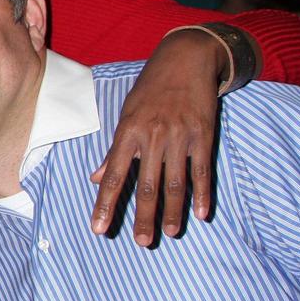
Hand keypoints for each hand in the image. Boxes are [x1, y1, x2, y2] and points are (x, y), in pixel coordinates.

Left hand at [90, 30, 221, 245]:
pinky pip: (202, 170)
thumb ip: (115, 150)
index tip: (98, 229)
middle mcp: (152, 136)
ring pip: (175, 182)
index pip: (113, 176)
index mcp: (127, 133)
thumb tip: (96, 178)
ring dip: (172, 211)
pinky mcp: (204, 134)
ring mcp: (180, 136)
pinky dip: (202, 194)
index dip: (105, 204)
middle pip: (146, 185)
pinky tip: (201, 214)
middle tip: (142, 241)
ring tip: (169, 233)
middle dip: (143, 216)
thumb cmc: (150, 90)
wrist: (186, 59)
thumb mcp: (126, 114)